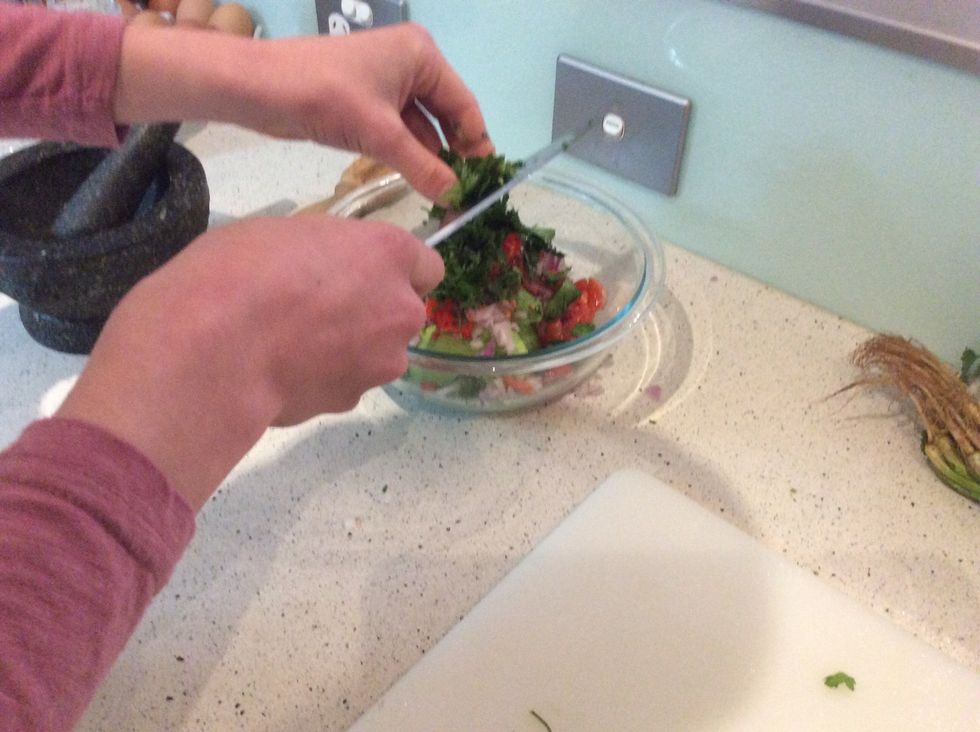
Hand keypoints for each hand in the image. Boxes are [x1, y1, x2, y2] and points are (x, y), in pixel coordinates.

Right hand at [56, 215, 442, 508]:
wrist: (214, 350)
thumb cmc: (241, 270)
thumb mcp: (286, 232)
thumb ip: (329, 253)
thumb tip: (329, 272)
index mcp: (389, 253)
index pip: (427, 266)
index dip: (395, 271)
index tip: (365, 273)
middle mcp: (401, 310)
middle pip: (404, 312)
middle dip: (374, 312)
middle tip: (319, 309)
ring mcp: (382, 361)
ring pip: (379, 353)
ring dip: (351, 349)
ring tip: (293, 344)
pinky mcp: (352, 400)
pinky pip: (346, 382)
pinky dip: (325, 378)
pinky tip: (282, 371)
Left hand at [114, 22, 493, 200]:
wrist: (259, 87)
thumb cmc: (324, 95)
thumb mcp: (380, 134)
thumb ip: (421, 166)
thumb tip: (454, 197)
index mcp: (421, 56)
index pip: (463, 104)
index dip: (475, 142)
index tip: (484, 180)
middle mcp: (410, 63)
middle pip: (446, 114)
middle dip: (453, 150)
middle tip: (465, 191)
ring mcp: (387, 82)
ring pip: (421, 125)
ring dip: (430, 155)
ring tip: (444, 192)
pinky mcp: (366, 100)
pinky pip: (399, 129)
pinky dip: (407, 152)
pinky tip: (417, 178)